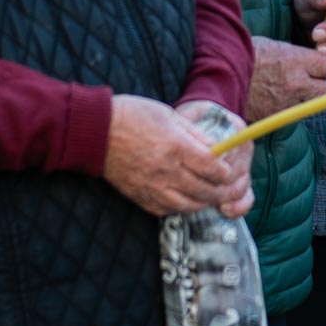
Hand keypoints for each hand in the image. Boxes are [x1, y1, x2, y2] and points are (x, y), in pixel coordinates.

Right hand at [104, 94, 252, 217]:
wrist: (95, 131)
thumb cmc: (133, 115)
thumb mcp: (169, 115)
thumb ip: (195, 134)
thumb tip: (216, 149)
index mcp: (176, 147)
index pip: (212, 169)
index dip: (226, 174)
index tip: (230, 173)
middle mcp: (166, 170)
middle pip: (204, 191)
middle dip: (221, 192)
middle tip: (228, 189)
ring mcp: (151, 186)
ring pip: (187, 206)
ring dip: (203, 203)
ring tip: (210, 197)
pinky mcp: (138, 195)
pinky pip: (165, 210)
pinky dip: (180, 208)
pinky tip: (185, 201)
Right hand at [247, 36, 325, 120]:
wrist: (219, 74)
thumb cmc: (244, 55)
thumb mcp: (272, 45)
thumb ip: (294, 55)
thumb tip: (308, 59)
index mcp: (295, 60)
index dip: (321, 66)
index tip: (315, 65)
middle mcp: (295, 82)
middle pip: (324, 88)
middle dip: (317, 84)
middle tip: (305, 80)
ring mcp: (286, 101)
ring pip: (309, 104)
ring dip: (304, 98)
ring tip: (289, 91)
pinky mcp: (275, 115)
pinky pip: (291, 113)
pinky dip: (288, 108)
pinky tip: (276, 99)